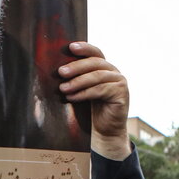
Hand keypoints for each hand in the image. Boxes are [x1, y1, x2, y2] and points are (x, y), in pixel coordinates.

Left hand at [57, 42, 130, 160]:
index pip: (95, 53)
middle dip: (76, 67)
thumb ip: (75, 78)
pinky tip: (72, 97)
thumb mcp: (81, 90)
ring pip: (97, 76)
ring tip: (63, 88)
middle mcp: (114, 72)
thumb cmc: (89, 109)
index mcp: (104, 67)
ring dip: (78, 82)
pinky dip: (84, 93)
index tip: (70, 47)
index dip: (84, 48)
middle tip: (61, 72)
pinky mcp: (122, 94)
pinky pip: (101, 90)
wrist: (104, 130)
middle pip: (95, 63)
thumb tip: (56, 70)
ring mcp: (119, 82)